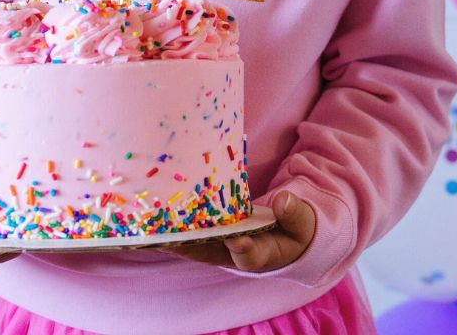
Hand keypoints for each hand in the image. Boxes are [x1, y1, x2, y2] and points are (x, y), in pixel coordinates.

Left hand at [166, 191, 315, 272]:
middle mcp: (235, 254)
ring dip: (174, 235)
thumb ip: (295, 214)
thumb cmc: (296, 230)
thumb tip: (283, 201)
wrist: (288, 235)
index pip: (248, 256)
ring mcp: (221, 245)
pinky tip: (155, 214)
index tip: (235, 238)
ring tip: (153, 224)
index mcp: (262, 255)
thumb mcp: (303, 223)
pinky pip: (190, 232)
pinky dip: (174, 225)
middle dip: (189, 244)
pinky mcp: (211, 234)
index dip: (240, 248)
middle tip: (169, 234)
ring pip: (194, 244)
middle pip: (209, 252)